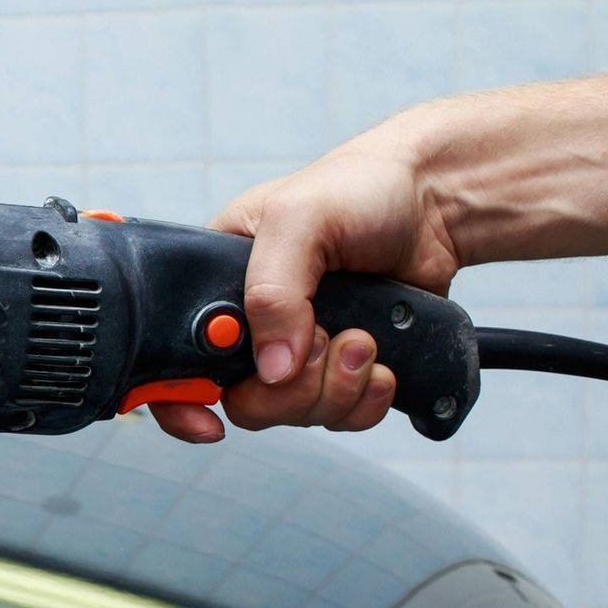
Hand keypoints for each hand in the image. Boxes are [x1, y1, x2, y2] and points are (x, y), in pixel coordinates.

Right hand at [152, 131, 461, 442]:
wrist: (435, 203)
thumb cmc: (357, 189)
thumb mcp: (297, 218)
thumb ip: (273, 291)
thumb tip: (273, 369)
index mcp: (216, 286)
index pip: (172, 357)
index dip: (178, 397)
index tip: (207, 418)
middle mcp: (251, 326)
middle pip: (243, 402)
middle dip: (292, 389)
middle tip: (327, 341)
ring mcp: (298, 351)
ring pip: (296, 414)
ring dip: (338, 388)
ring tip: (366, 340)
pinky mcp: (342, 368)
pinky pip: (341, 417)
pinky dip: (366, 401)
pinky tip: (382, 365)